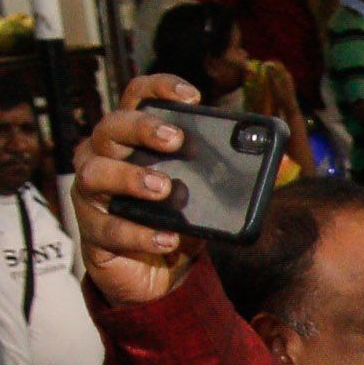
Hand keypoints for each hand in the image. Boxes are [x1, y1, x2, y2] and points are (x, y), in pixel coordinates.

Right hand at [69, 76, 208, 304]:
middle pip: (110, 127)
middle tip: (176, 140)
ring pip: (95, 173)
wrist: (157, 276)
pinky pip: (109, 228)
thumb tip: (270, 162)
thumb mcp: (203, 194)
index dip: (159, 89)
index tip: (191, 96)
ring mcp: (93, 194)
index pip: (137, 98)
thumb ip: (221, 175)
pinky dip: (140, 234)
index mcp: (133, 139)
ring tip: (164, 188)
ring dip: (130, 177)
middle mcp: (104, 157)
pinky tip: (167, 238)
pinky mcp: (93, 231)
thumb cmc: (175, 221)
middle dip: (142, 128)